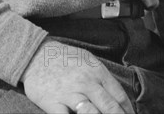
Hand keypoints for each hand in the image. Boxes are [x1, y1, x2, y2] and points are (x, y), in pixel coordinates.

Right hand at [20, 38, 134, 113]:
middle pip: (110, 108)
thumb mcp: (88, 61)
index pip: (119, 96)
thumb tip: (118, 98)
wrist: (35, 55)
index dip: (127, 112)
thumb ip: (102, 78)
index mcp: (97, 72)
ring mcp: (70, 93)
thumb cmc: (64, 58)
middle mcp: (86, 82)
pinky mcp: (54, 103)